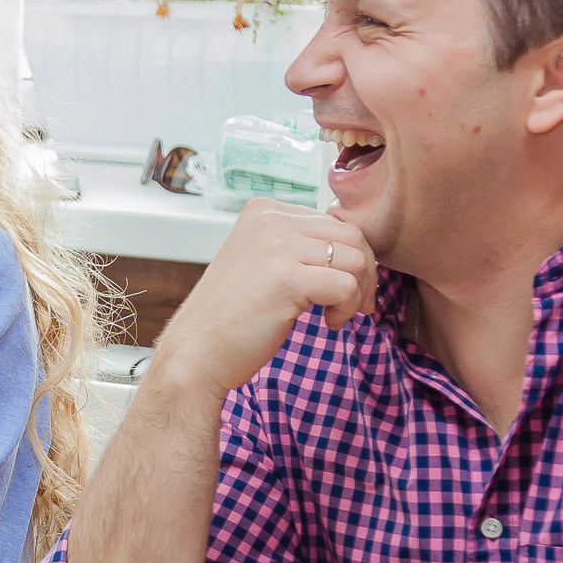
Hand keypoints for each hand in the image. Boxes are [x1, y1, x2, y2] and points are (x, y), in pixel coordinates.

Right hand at [153, 198, 376, 396]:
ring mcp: (277, 247)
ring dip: (357, 294)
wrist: (197, 352)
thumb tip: (353, 248)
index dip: (349, 256)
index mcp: (263, 211)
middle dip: (364, 273)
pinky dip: (348, 309)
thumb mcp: (260, 261)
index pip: (333, 220)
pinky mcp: (287, 279)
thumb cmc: (232, 316)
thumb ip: (295, 245)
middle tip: (356, 305)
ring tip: (334, 316)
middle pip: (351, 235)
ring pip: (355, 260)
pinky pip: (347, 286)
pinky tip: (327, 324)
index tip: (346, 287)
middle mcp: (270, 220)